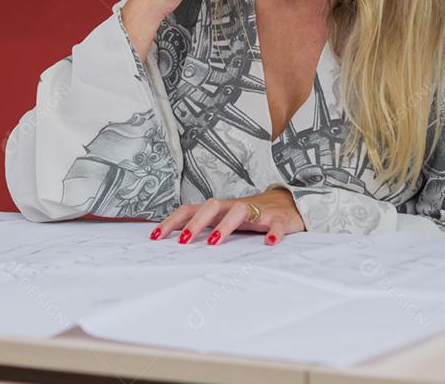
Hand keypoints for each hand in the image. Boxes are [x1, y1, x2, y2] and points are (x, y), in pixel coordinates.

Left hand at [148, 187, 305, 245]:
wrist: (289, 201)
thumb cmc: (250, 215)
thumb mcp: (225, 220)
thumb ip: (206, 228)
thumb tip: (177, 241)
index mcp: (219, 209)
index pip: (190, 210)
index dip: (172, 222)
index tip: (155, 237)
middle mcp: (235, 206)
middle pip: (212, 206)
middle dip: (196, 223)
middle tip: (183, 242)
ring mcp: (258, 211)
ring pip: (239, 211)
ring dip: (225, 226)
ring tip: (214, 242)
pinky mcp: (279, 218)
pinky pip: (275, 224)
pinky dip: (273, 233)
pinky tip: (269, 244)